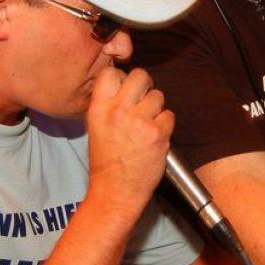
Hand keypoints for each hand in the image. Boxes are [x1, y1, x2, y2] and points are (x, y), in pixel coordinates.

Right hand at [85, 67, 173, 216]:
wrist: (115, 192)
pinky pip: (169, 115)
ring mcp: (140, 121)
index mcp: (99, 108)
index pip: (111, 72)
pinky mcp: (158, 134)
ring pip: (158, 95)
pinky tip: (155, 136)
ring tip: (147, 123)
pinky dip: (165, 125)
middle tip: (142, 100)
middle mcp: (118, 110)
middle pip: (140, 76)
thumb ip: (108, 102)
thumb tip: (124, 82)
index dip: (121, 78)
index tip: (124, 88)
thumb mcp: (94, 126)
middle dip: (144, 86)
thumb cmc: (105, 160)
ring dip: (156, 107)